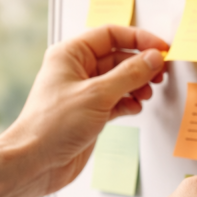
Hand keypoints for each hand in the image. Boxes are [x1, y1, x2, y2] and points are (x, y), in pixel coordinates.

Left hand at [2, 26, 168, 194]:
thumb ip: (130, 74)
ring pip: (120, 79)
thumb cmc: (51, 125)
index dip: (138, 39)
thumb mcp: (97, 94)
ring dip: (137, 85)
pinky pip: (117, 99)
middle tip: (159, 74)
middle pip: (118, 57)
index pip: (111, 35)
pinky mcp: (91, 112)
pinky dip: (129, 102)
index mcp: (70, 54)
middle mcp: (77, 70)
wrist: (35, 162)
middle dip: (141, 65)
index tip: (160, 49)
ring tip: (146, 94)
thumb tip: (153, 59)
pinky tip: (135, 108)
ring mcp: (84, 92)